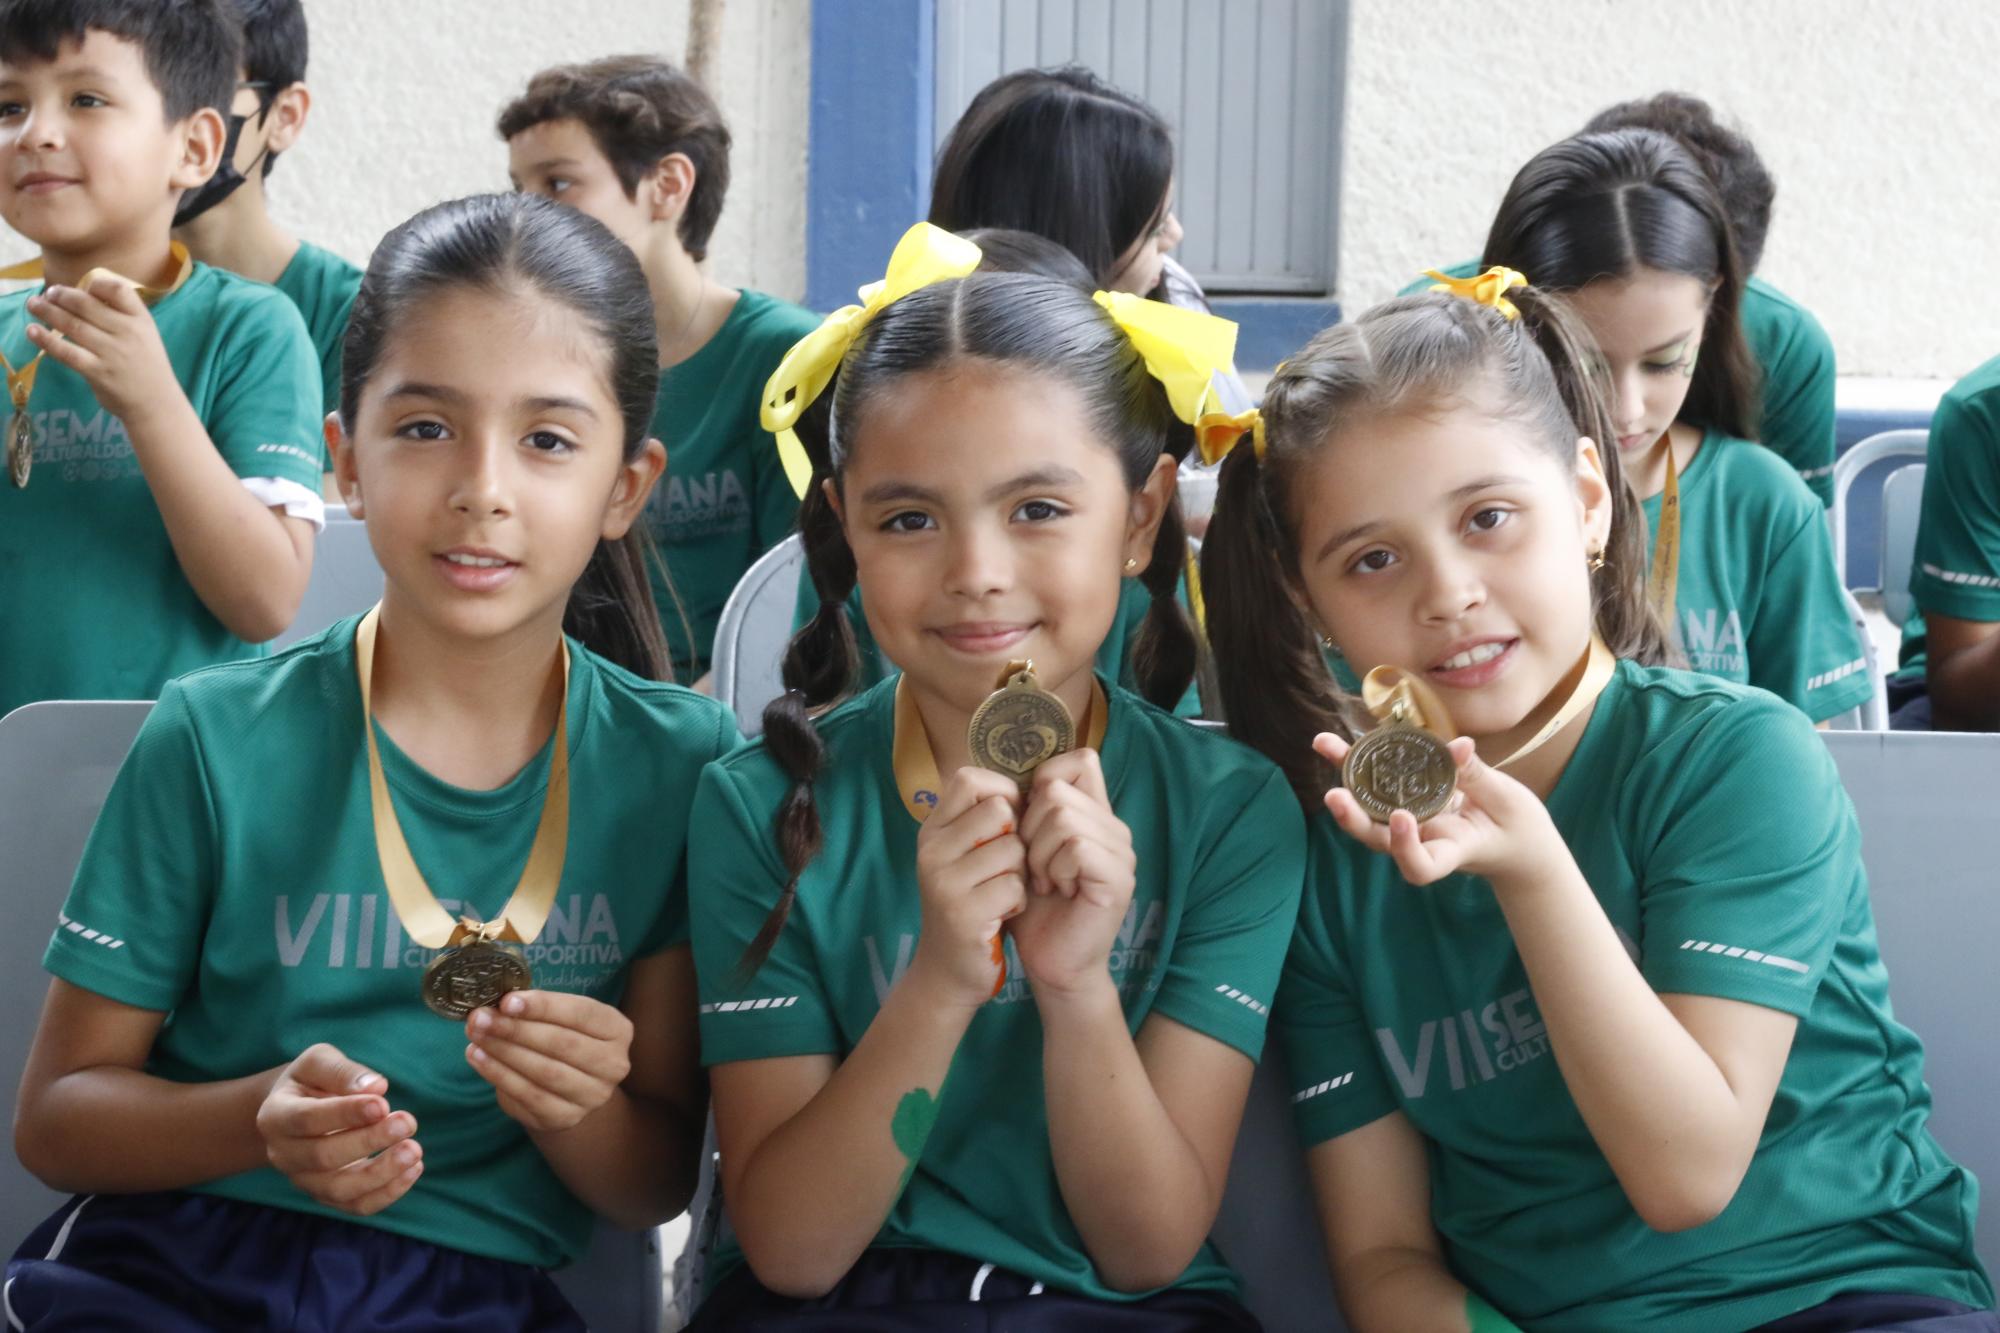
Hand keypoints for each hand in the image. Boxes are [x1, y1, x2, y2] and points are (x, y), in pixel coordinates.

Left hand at [25, 275, 180, 425]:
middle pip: (87, 305)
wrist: (156, 403)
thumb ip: (121, 316)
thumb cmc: (147, 365)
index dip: (96, 283)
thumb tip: (82, 296)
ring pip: (73, 325)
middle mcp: (128, 332)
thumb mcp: (145, 334)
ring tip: (33, 305)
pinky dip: (46, 340)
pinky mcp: (98, 372)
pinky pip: (67, 352)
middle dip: (62, 295)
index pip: (118, 290)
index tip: (81, 287)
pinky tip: (32, 331)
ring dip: (47, 312)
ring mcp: (112, 353)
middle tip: (48, 293)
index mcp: (142, 319)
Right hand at [255, 1043, 422, 1215]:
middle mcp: (283, 1154)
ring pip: (339, 1189)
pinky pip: (355, 1205)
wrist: (297, 1110)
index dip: (346, 1114)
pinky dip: (387, 1193)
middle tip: (407, 1122)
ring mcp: (303, 1179)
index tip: (383, 1104)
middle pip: (323, 1157)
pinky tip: (414, 1168)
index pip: (307, 1119)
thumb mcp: (318, 1061)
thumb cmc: (312, 1081)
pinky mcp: (327, 1195)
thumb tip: (376, 1087)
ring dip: (381, 1173)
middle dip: (369, 1142)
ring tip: (414, 1150)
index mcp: (275, 1116)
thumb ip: (342, 1071)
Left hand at [466, 990, 633, 1133]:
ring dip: (504, 1052)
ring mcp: (593, 1096)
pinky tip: (479, 1058)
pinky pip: (529, 1096)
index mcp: (617, 1030)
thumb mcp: (560, 1018)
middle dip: (515, 1029)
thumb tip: (495, 1006)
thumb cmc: (561, 1040)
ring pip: (544, 1071)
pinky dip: (499, 1075)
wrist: (568, 1089)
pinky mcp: (566, 1118)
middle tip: (480, 1018)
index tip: (506, 1001)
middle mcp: (614, 1065)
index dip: (543, 1006)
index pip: (580, 1013)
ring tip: (476, 1036)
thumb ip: (536, 1009)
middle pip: (561, 1043)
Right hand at [907, 765, 1026, 1009]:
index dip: (1002, 793)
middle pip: (1000, 810)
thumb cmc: (971, 904)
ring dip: (1021, 873)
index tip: (1010, 822)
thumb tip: (1030, 783)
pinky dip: (1020, 900)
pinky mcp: (963, 913)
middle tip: (1008, 866)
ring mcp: (943, 882)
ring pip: (1013, 849)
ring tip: (1003, 893)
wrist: (948, 971)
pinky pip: (1015, 886)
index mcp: (931, 831)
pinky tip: (1004, 914)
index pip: (969, 779)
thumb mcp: (965, 856)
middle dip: (1018, 837)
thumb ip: (985, 821)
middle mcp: (930, 851)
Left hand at [1008, 750, 1136, 996]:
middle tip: (1034, 868)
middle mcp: (1114, 828)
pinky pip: (1076, 846)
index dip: (1045, 780)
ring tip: (1044, 882)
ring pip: (1063, 817)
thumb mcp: (1026, 850)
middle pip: (1057, 791)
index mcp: (1094, 815)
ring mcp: (1121, 852)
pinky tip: (1057, 891)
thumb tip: (1011, 778)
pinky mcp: (1118, 877)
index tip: (1027, 823)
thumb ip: (1029, 812)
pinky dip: (1054, 868)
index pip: (1080, 760)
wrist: (1052, 962)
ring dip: (1038, 854)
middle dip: (1028, 830)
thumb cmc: (1034, 908)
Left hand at [1314, 733, 1562, 886]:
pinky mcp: (1411, 800)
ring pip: (1371, 811)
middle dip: (1353, 818)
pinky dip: (1363, 763)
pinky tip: (1343, 740)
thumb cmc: (1518, 829)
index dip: (1404, 847)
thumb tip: (1458, 745)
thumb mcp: (1507, 802)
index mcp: (1451, 851)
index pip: (1421, 866)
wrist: (1517, 841)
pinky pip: (1382, 785)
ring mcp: (1414, 823)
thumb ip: (1478, 777)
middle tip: (1334, 794)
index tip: (1402, 818)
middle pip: (1378, 839)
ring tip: (1324, 745)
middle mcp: (1423, 841)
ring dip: (1346, 779)